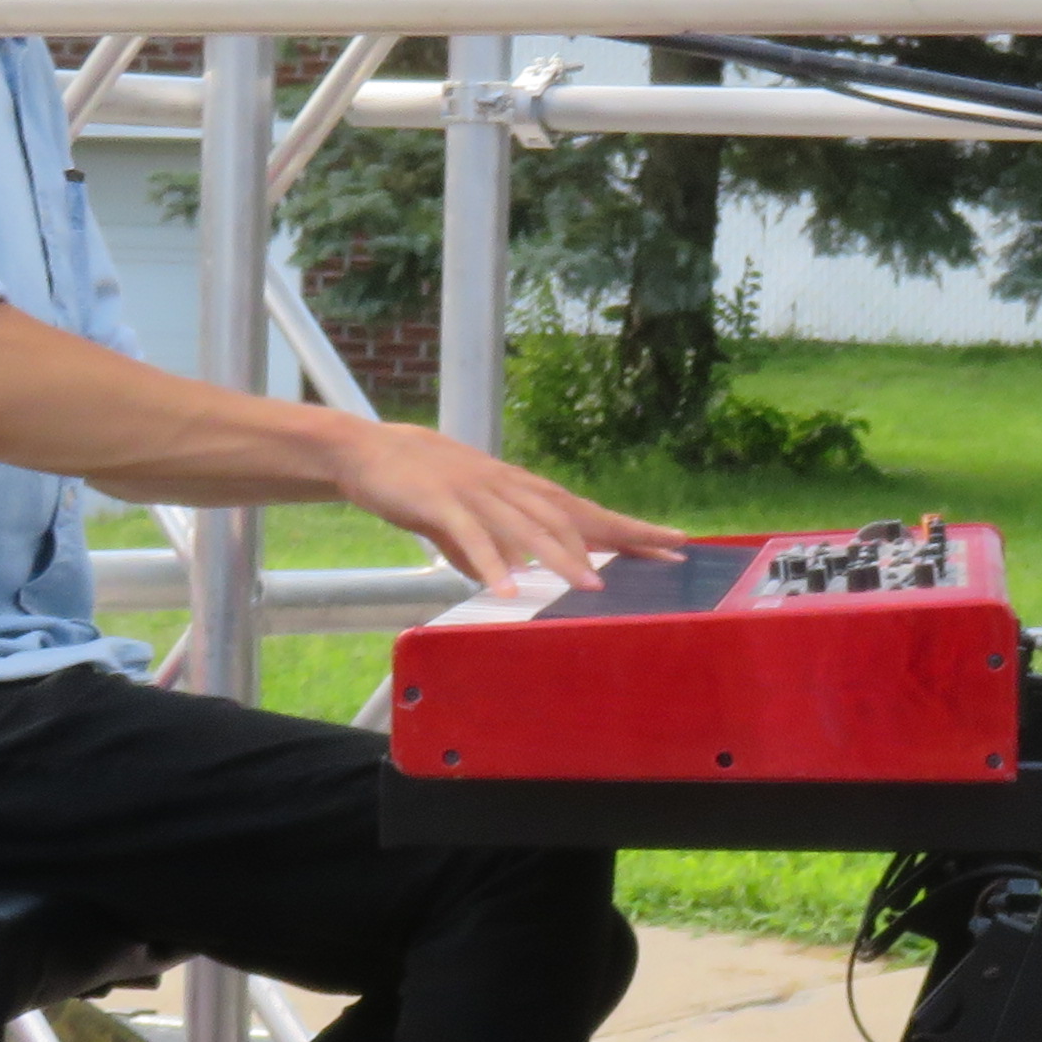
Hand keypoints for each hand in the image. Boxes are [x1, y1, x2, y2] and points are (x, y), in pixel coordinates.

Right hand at [324, 419, 686, 597]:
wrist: (367, 450)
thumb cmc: (423, 485)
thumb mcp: (469, 518)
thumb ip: (493, 548)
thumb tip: (510, 581)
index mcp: (520, 490)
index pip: (586, 510)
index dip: (630, 527)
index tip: (674, 543)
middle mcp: (508, 488)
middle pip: (572, 516)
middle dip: (619, 539)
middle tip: (661, 560)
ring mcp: (477, 493)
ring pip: (528, 528)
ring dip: (561, 559)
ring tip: (590, 588)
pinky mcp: (441, 503)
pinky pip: (472, 538)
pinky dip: (492, 565)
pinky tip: (509, 591)